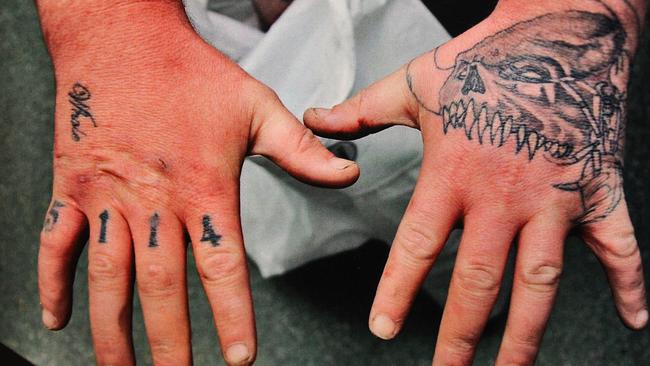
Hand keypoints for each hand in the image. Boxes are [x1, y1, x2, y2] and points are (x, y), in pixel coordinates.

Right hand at [37, 1, 357, 364]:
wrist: (123, 36)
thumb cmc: (192, 72)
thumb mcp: (257, 106)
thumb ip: (301, 148)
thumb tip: (349, 173)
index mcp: (203, 186)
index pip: (222, 267)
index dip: (232, 317)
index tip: (241, 358)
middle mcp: (153, 200)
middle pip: (161, 287)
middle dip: (171, 343)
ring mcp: (106, 196)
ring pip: (108, 277)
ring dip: (113, 331)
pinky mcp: (71, 186)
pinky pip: (56, 243)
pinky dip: (53, 284)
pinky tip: (59, 319)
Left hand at [304, 1, 646, 363]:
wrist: (556, 30)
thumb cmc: (484, 59)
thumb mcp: (413, 84)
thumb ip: (361, 109)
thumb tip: (315, 117)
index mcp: (454, 173)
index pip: (419, 246)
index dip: (397, 291)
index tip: (382, 330)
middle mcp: (504, 194)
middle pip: (478, 281)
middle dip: (458, 335)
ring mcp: (555, 197)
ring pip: (541, 282)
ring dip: (525, 333)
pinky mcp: (598, 189)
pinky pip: (619, 245)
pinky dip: (630, 283)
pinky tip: (634, 320)